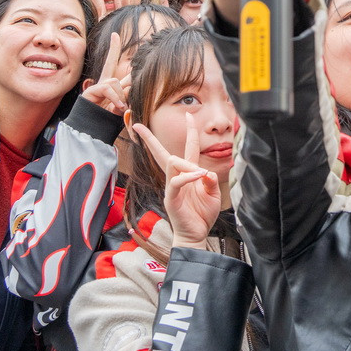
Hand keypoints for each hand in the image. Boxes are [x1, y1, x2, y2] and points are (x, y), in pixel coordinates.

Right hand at [82, 33, 131, 114]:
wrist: (91, 132)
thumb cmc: (107, 121)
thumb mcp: (122, 107)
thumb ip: (127, 95)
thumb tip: (134, 82)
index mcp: (110, 86)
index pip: (113, 64)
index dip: (113, 49)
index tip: (115, 35)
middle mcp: (103, 84)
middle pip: (110, 64)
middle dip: (113, 51)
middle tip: (116, 38)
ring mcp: (96, 88)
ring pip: (115, 82)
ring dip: (120, 95)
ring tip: (120, 108)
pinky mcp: (91, 93)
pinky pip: (107, 89)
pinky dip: (115, 97)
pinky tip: (117, 107)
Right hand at [128, 112, 220, 248]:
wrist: (197, 235)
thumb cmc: (203, 214)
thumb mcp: (212, 194)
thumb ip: (210, 180)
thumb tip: (206, 171)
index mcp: (188, 174)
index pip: (187, 148)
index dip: (189, 131)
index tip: (188, 115)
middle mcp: (176, 177)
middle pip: (162, 153)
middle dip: (150, 139)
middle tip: (138, 125)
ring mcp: (171, 187)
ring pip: (172, 162)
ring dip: (189, 164)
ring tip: (201, 173)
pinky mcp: (171, 197)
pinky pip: (176, 181)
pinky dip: (188, 176)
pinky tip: (199, 176)